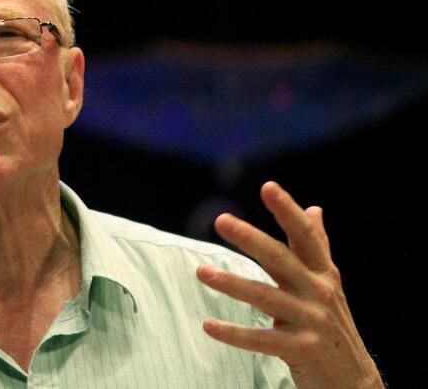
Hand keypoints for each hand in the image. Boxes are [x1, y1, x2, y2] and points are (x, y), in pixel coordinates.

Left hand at [195, 181, 383, 388]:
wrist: (353, 382)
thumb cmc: (332, 325)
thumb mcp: (329, 284)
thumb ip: (317, 247)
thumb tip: (314, 208)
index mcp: (323, 273)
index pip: (305, 236)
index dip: (287, 210)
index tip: (268, 187)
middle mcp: (319, 293)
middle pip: (280, 259)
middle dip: (250, 238)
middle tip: (220, 220)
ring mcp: (311, 321)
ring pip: (265, 297)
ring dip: (231, 284)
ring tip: (201, 272)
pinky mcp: (302, 350)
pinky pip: (262, 339)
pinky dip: (234, 333)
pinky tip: (208, 325)